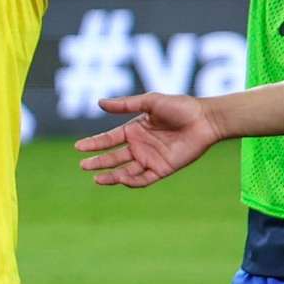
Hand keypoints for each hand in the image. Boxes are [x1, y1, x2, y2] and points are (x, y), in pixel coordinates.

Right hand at [74, 92, 217, 187]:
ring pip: (125, 171)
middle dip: (98, 161)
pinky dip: (131, 181)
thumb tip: (99, 102)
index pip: (109, 139)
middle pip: (113, 157)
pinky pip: (144, 179)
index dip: (94, 143)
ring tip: (96, 178)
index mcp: (134, 130)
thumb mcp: (150, 101)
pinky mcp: (162, 169)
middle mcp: (140, 146)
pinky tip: (120, 179)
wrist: (205, 120)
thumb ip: (125, 104)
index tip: (78, 147)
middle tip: (83, 165)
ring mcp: (150, 159)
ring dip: (110, 176)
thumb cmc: (180, 106)